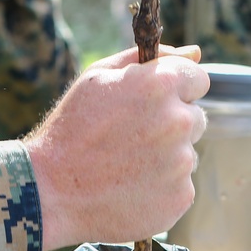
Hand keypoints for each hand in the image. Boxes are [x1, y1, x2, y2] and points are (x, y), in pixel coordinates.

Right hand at [25, 45, 209, 250]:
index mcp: (161, 84)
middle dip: (172, 124)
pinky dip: (162, 188)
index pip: (199, 79)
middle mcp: (179, 122)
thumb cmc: (71, 129)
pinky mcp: (180, 197)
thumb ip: (152, 59)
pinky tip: (131, 188)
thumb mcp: (98, 78)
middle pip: (196, 118)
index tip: (153, 105)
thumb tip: (195, 53)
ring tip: (127, 166)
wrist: (52, 192)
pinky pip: (181, 186)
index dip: (175, 91)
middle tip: (131, 139)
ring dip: (168, 158)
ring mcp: (182, 163)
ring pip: (188, 154)